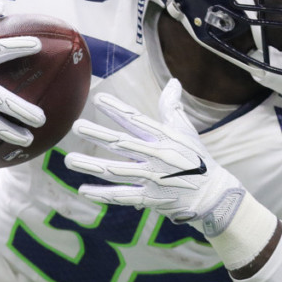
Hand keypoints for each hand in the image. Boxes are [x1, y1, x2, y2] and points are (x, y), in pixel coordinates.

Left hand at [65, 79, 244, 236]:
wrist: (211, 195)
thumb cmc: (196, 160)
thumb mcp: (187, 132)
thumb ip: (173, 108)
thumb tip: (172, 82)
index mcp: (164, 138)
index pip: (137, 120)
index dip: (117, 109)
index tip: (98, 99)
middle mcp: (157, 157)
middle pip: (122, 144)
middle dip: (98, 135)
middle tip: (76, 126)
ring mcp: (152, 179)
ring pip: (116, 171)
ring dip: (91, 166)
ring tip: (69, 160)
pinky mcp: (149, 199)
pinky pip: (122, 196)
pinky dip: (102, 195)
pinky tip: (83, 190)